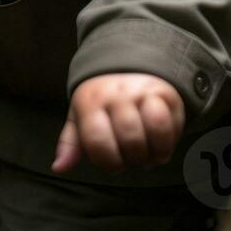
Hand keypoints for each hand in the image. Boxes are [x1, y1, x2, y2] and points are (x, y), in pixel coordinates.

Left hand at [51, 73, 185, 173]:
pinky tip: (160, 144)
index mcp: (90, 101)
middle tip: (132, 158)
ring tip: (147, 153)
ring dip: (154, 152)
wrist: (124, 64)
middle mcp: (116, 93)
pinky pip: (171, 123)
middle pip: (130, 139)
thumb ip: (71, 144)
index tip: (113, 164)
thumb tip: (59, 167)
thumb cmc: (100, 101)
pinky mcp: (164, 91)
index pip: (98, 142)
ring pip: (154, 129)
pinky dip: (168, 142)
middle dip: (133, 159)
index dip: (108, 163)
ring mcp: (141, 90)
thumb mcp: (79, 118)